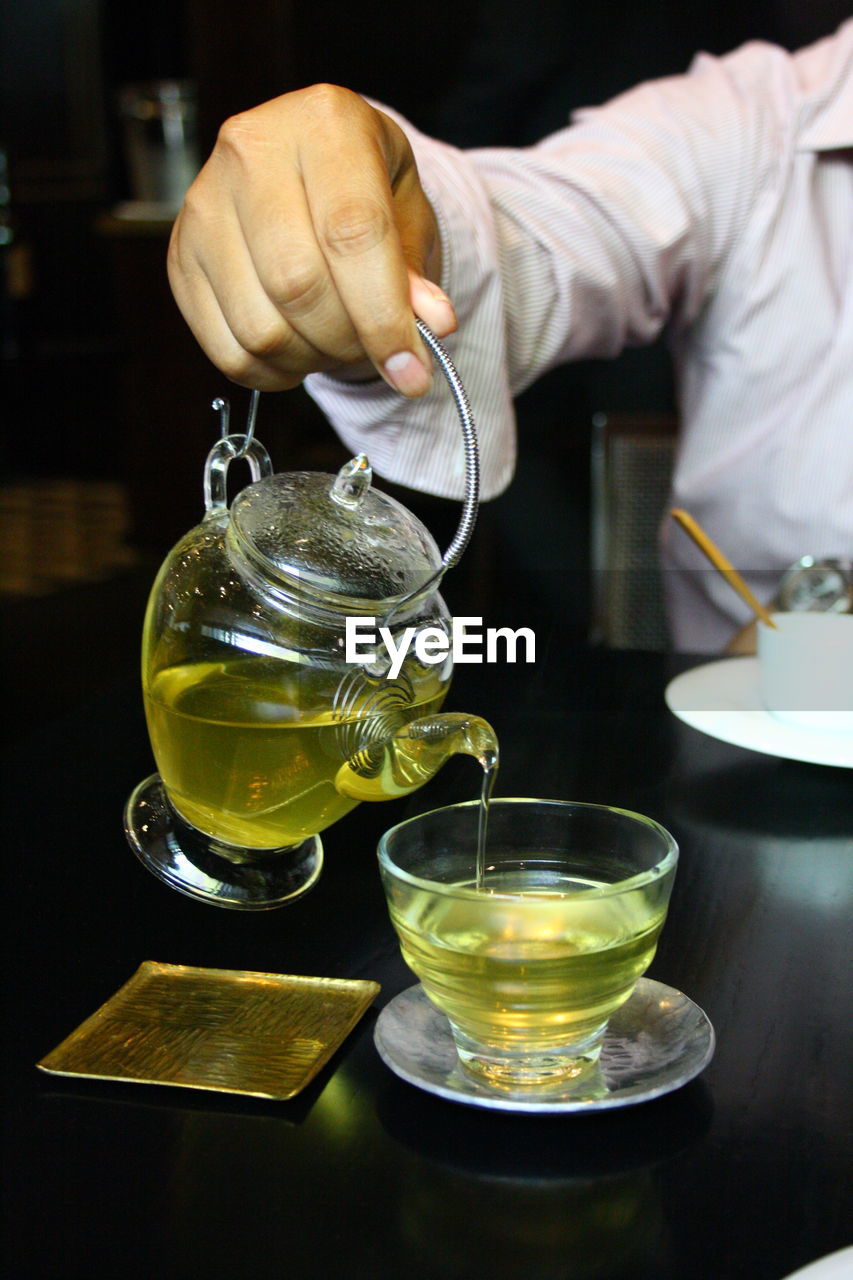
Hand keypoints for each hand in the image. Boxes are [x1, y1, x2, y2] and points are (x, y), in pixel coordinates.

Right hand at [167, 84, 456, 395]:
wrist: (311, 176)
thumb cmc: (365, 192)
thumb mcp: (408, 215)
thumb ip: (417, 272)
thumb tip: (432, 324)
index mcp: (324, 122)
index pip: (352, 233)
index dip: (385, 316)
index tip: (411, 371)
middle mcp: (251, 150)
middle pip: (297, 285)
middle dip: (346, 341)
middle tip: (370, 349)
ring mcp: (204, 205)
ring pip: (260, 328)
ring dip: (310, 360)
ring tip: (333, 342)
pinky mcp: (180, 258)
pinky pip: (228, 351)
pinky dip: (273, 373)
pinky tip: (297, 351)